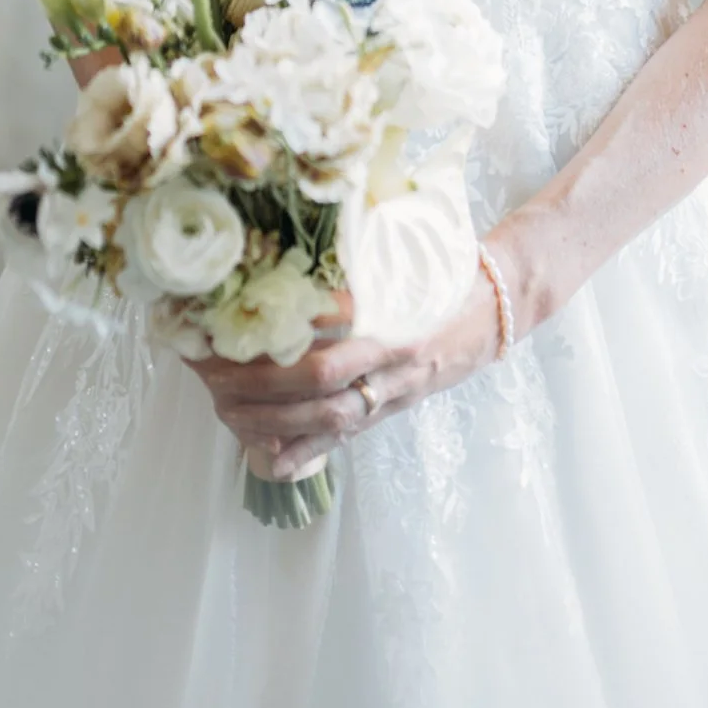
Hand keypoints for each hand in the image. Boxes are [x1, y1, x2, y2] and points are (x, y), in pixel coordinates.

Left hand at [186, 270, 504, 481]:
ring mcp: (393, 393)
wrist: (495, 311)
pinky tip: (264, 457)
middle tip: (212, 368)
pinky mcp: (389, 411)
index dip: (281, 337)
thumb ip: (360, 261)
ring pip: (327, 419)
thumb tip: (295, 250)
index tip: (233, 322)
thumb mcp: (409, 260)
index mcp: (399, 322)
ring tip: (222, 406)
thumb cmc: (447, 275)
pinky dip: (302, 452)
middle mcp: (395, 364)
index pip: (335, 339)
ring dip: (270, 418)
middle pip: (319, 383)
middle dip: (260, 380)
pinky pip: (342, 439)